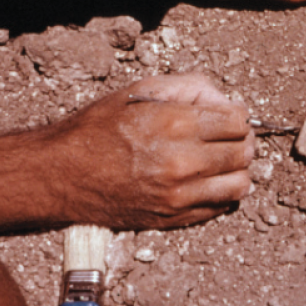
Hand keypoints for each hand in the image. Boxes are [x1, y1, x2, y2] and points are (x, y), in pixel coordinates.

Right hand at [40, 74, 255, 229]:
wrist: (61, 173)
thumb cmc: (98, 128)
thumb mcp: (140, 91)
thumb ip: (189, 87)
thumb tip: (225, 100)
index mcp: (175, 124)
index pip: (239, 122)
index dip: (236, 116)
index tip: (227, 117)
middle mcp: (182, 163)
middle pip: (244, 153)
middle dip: (240, 141)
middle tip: (226, 138)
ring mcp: (179, 196)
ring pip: (241, 185)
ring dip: (237, 171)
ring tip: (220, 162)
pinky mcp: (173, 219)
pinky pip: (220, 207)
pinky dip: (221, 193)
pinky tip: (205, 181)